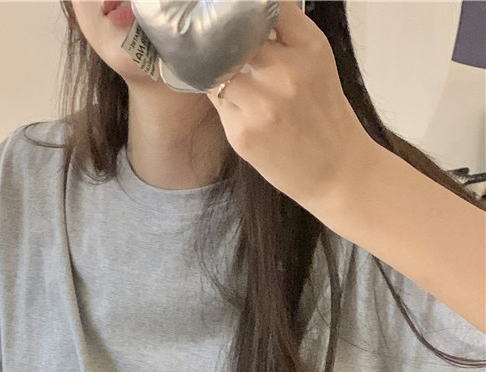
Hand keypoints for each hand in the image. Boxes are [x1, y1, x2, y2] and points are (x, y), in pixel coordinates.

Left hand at [208, 2, 376, 210]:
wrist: (337, 172)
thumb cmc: (325, 117)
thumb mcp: (317, 64)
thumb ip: (286, 37)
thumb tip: (245, 19)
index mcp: (309, 47)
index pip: (267, 7)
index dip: (245, 9)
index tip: (236, 15)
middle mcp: (286, 71)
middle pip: (236, 37)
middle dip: (229, 42)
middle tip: (227, 49)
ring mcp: (262, 103)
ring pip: (220, 69)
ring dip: (221, 72)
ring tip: (236, 83)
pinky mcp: (242, 132)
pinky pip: (216, 101)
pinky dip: (222, 99)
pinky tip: (238, 108)